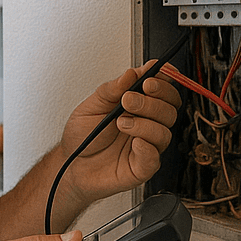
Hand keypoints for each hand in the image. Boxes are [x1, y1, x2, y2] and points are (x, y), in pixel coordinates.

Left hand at [57, 62, 181, 207]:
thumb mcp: (91, 106)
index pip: (163, 90)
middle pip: (169, 109)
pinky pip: (154, 158)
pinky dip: (147, 148)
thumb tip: (131, 73)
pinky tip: (134, 141)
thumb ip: (111, 89)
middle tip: (128, 100)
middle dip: (152, 101)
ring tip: (120, 122)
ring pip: (164, 132)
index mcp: (138, 106)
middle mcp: (146, 124)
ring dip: (144, 124)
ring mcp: (147, 145)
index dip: (164, 80)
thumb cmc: (82, 136)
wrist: (71, 164)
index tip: (153, 75)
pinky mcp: (142, 167)